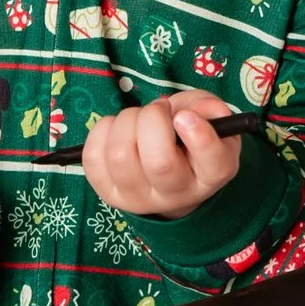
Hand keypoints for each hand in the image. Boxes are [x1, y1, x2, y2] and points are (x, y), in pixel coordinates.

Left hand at [83, 91, 242, 217]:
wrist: (167, 174)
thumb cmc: (188, 139)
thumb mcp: (208, 119)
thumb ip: (208, 107)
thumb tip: (194, 111)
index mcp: (210, 175)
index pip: (212, 163)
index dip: (199, 136)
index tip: (184, 116)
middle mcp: (176, 194)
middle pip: (159, 161)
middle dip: (153, 119)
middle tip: (160, 109)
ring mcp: (139, 198)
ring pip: (121, 156)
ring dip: (126, 121)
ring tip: (138, 119)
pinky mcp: (108, 193)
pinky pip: (93, 157)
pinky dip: (102, 131)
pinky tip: (118, 129)